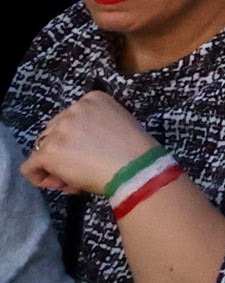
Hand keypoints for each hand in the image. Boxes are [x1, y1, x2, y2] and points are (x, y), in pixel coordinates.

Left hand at [18, 89, 146, 198]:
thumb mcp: (118, 123)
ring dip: (54, 166)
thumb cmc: (134, 150)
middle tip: (79, 169)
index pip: (69, 119)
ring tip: (74, 179)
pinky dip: (39, 177)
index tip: (87, 153)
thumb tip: (76, 147)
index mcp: (93, 98)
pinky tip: (59, 184)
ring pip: (42, 150)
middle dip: (63, 153)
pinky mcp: (49, 152)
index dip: (74, 139)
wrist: (136, 167)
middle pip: (53, 133)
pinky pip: (29, 167)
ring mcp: (59, 130)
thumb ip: (95, 125)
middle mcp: (73, 109)